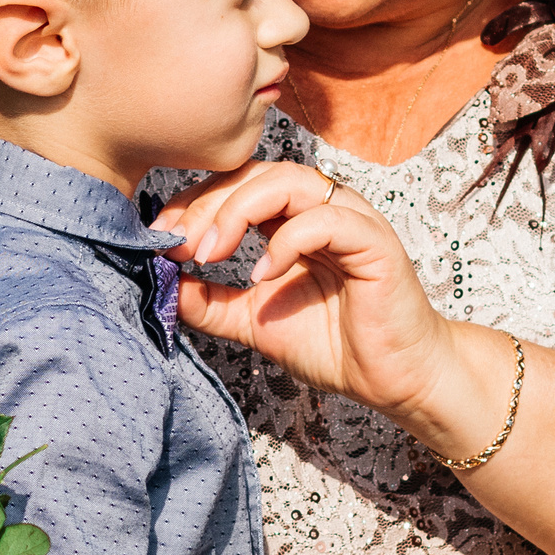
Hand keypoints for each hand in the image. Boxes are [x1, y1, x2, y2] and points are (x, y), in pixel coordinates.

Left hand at [159, 161, 458, 421]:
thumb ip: (211, 303)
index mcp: (292, 221)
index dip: (193, 203)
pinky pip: (326, 219)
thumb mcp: (254, 322)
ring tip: (211, 252)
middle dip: (205, 203)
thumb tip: (162, 284)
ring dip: (238, 210)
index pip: (235, 185)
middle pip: (253, 174)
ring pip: (288, 181)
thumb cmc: (335, 345)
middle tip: (176, 243)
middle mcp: (321, 210)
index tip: (159, 237)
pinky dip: (286, 241)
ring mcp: (350, 221)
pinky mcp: (375, 243)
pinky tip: (261, 276)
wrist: (395, 381)